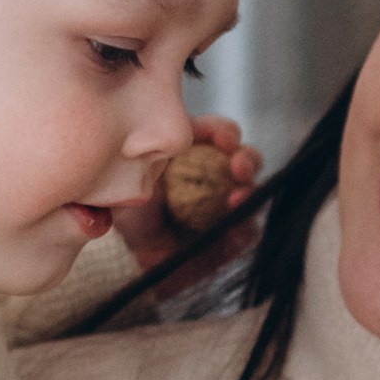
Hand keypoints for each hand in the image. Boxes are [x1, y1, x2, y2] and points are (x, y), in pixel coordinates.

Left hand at [111, 114, 260, 270]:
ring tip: (236, 196)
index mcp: (196, 154)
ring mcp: (225, 209)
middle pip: (245, 161)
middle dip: (247, 159)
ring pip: (252, 192)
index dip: (225, 133)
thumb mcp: (141, 167)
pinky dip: (245, 223)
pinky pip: (248, 230)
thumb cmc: (130, 206)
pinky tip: (233, 219)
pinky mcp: (229, 239)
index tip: (223, 139)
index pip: (221, 135)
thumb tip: (178, 125)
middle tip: (237, 165)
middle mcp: (216, 179)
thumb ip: (164, 145)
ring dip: (249, 190)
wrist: (127, 254)